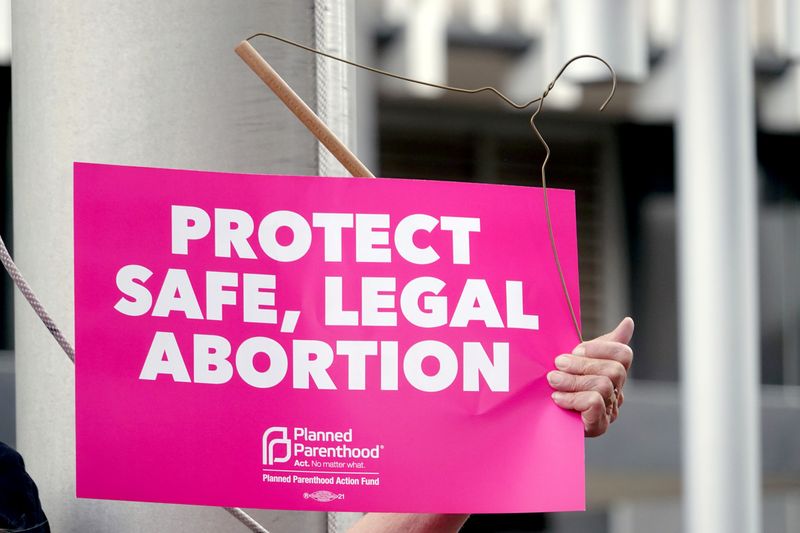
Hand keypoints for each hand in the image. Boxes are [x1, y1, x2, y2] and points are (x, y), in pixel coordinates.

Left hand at [547, 317, 633, 436]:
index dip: (602, 348)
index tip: (577, 349)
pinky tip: (558, 399)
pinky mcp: (599, 425)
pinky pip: (595, 403)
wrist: (540, 418)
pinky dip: (574, 398)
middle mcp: (616, 392)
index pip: (623, 354)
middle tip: (558, 364)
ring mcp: (610, 410)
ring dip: (573, 381)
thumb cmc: (559, 384)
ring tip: (553, 381)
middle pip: (614, 370)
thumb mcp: (574, 360)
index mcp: (612, 373)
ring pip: (603, 386)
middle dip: (582, 364)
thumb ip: (600, 344)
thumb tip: (628, 322)